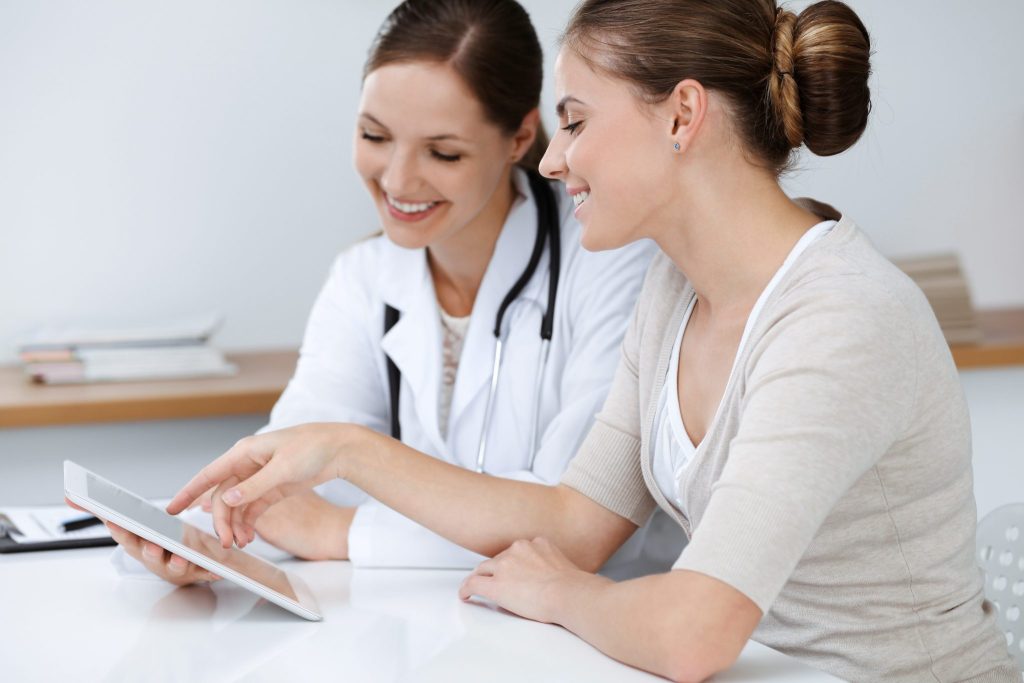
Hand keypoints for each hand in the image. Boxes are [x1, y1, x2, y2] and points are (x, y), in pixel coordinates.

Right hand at [107, 521, 222, 585]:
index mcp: (139, 545)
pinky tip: (217, 570)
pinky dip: (210, 573)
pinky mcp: (195, 572)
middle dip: (149, 551)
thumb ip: (103, 513)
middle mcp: (155, 559)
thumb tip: (72, 497)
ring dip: (177, 563)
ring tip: (181, 558)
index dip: (120, 531)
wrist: (176, 568)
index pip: (126, 538)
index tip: (113, 522)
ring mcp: (174, 567)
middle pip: (149, 556)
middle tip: (151, 545)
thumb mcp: (130, 529)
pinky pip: (204, 573)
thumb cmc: (153, 546)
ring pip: (175, 566)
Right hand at [166, 423, 363, 548]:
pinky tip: (249, 537)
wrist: (341, 449)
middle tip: (226, 543)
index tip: (171, 509)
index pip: (210, 474)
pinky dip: (248, 523)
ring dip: (235, 524)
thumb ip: (255, 486)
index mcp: (245, 452)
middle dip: (222, 520)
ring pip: (237, 505)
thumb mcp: (283, 468)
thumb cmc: (313, 447)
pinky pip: (253, 508)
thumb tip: (229, 499)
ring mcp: (260, 477)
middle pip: (224, 496)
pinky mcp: (273, 488)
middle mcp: (248, 464)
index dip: (189, 491)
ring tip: (239, 543)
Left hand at [458, 537, 605, 624]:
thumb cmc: (572, 586)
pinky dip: (467, 589)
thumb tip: (555, 577)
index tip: (510, 568)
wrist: (568, 593)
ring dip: (480, 578)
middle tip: (492, 578)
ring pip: (484, 570)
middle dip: (495, 569)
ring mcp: (504, 566)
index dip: (510, 562)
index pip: (516, 551)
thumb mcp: (565, 565)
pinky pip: (474, 584)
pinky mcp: (495, 585)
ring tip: (475, 586)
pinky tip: (465, 594)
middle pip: (498, 559)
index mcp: (536, 543)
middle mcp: (518, 550)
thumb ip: (553, 564)